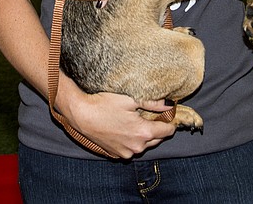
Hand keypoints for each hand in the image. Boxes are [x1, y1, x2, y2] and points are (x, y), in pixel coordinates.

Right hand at [57, 77, 175, 157]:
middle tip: (150, 114)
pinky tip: (124, 128)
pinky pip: (132, 148)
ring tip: (135, 120)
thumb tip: (170, 104)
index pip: (168, 130)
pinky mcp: (117, 154)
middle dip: (157, 127)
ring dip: (144, 135)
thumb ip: (153, 103)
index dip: (170, 120)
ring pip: (145, 144)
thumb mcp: (130, 99)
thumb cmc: (104, 104)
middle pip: (158, 139)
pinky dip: (132, 140)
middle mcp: (137, 147)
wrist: (81, 114)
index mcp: (143, 132)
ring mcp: (126, 152)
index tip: (167, 112)